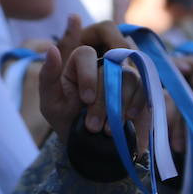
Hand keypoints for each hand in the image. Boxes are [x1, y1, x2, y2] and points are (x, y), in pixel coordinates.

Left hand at [40, 15, 145, 140]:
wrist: (88, 144)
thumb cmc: (67, 120)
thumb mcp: (50, 103)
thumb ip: (47, 76)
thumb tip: (51, 49)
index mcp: (79, 63)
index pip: (85, 53)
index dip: (88, 75)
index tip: (85, 99)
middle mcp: (104, 64)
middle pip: (109, 68)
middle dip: (102, 100)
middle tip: (93, 126)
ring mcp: (124, 75)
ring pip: (129, 78)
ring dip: (119, 106)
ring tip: (108, 131)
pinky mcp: (140, 90)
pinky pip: (145, 90)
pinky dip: (137, 106)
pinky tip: (128, 120)